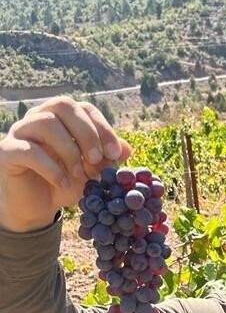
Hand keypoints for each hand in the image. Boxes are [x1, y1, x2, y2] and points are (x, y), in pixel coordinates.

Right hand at [0, 97, 131, 232]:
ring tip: (80, 174)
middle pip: (63, 105)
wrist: (36, 207)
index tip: (115, 154)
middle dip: (86, 133)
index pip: (83, 108)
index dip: (102, 127)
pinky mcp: (7, 151)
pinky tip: (63, 182)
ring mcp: (20, 131)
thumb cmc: (65, 183)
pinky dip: (51, 167)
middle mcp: (39, 117)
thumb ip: (107, 160)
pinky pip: (28, 150)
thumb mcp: (91, 172)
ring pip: (45, 123)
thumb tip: (127, 149)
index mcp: (61, 118)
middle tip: (97, 160)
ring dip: (69, 150)